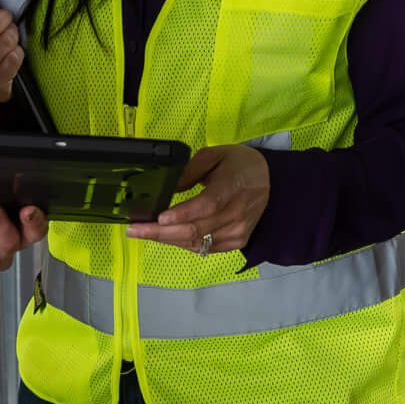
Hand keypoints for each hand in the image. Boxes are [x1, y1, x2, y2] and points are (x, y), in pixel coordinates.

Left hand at [125, 144, 270, 258]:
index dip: (184, 213)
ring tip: (143, 233)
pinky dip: (182, 243)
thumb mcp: (215, 155)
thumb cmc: (239, 165)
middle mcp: (237, 213)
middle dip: (161, 232)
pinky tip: (166, 236)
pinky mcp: (237, 242)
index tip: (160, 218)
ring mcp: (238, 231)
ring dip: (168, 240)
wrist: (270, 182)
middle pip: (197, 229)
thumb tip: (167, 187)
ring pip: (197, 243)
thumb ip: (190, 170)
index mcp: (233, 186)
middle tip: (134, 230)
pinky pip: (204, 248)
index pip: (208, 205)